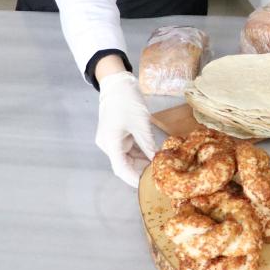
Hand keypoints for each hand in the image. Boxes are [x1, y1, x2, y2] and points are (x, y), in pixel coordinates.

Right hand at [96, 71, 156, 186]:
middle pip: (124, 165)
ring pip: (128, 158)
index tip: (149, 186)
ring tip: (160, 168)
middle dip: (141, 171)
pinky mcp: (118, 135)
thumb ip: (148, 145)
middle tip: (160, 176)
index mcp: (110, 144)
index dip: (135, 179)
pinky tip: (154, 157)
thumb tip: (158, 161)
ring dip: (143, 162)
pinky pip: (130, 149)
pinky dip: (141, 153)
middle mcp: (108, 145)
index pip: (121, 169)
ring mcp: (113, 140)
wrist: (117, 82)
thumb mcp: (140, 124)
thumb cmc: (126, 100)